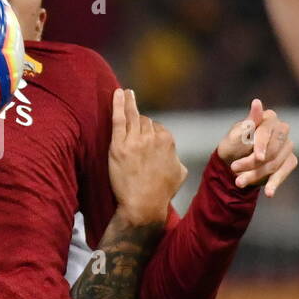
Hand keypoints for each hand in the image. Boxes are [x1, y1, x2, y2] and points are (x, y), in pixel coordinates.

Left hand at [109, 88, 187, 225]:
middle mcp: (153, 138)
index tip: (144, 137)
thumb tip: (175, 157)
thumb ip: (177, 159)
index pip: (157, 127)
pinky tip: (119, 93)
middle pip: (144, 121)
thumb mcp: (180, 173)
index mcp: (168, 141)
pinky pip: (119, 119)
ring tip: (126, 93)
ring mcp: (135, 141)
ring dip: (130, 103)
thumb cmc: (162, 193)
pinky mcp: (119, 146)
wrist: (143, 206)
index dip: (149, 132)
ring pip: (133, 117)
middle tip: (132, 126)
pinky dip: (119, 104)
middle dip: (138, 123)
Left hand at [219, 98, 297, 196]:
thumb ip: (248, 122)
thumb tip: (257, 102)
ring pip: (276, 164)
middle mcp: (281, 129)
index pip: (267, 132)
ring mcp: (287, 145)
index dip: (262, 145)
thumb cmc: (232, 146)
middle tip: (235, 171)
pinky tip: (269, 193)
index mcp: (268, 118)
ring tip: (239, 182)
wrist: (232, 165)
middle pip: (272, 150)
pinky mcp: (289, 160)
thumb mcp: (235, 135)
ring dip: (256, 175)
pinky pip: (284, 172)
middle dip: (252, 164)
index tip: (257, 157)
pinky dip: (275, 183)